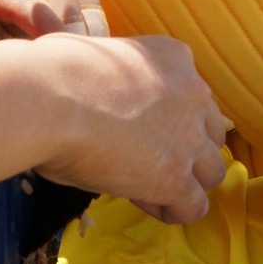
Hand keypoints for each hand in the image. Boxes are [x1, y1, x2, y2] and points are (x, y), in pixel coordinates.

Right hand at [0, 33, 226, 223]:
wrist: (50, 98)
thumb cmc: (54, 72)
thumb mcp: (101, 53)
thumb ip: (119, 74)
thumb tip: (96, 91)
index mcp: (174, 57)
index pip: (191, 96)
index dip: (166, 120)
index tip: (137, 130)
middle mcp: (192, 94)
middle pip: (210, 133)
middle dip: (186, 150)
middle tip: (147, 161)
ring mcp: (189, 138)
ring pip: (212, 171)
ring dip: (185, 182)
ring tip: (146, 186)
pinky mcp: (176, 177)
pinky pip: (193, 205)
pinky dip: (172, 210)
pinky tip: (143, 202)